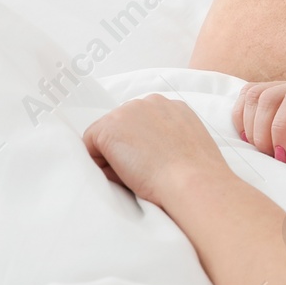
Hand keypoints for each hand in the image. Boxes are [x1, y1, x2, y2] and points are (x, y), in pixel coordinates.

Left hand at [84, 95, 231, 204]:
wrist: (192, 181)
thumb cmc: (195, 175)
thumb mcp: (188, 145)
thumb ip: (168, 137)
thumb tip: (147, 151)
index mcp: (172, 107)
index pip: (141, 125)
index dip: (141, 148)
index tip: (154, 165)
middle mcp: (149, 102)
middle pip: (122, 129)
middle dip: (127, 150)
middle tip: (147, 172)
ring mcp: (127, 111)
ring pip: (106, 138)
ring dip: (115, 157)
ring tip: (139, 173)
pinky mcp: (108, 127)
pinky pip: (90, 148)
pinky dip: (102, 165)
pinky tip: (126, 173)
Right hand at [235, 76, 285, 160]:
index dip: (283, 128)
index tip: (285, 157)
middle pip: (272, 95)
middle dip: (264, 132)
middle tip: (276, 159)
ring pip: (257, 93)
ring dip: (251, 126)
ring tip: (266, 152)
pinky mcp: (285, 92)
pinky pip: (252, 95)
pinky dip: (244, 117)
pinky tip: (255, 139)